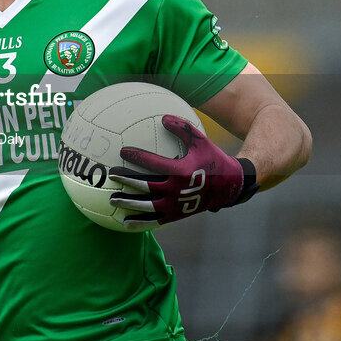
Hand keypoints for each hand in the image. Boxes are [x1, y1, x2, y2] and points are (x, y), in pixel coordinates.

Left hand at [109, 114, 255, 229]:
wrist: (229, 186)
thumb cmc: (212, 159)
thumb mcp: (201, 141)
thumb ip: (182, 128)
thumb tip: (163, 117)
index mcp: (181, 171)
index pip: (154, 164)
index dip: (137, 156)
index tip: (123, 151)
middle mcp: (177, 190)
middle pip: (146, 186)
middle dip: (127, 181)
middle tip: (111, 176)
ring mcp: (176, 205)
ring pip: (147, 205)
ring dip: (128, 203)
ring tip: (112, 199)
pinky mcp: (176, 215)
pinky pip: (154, 220)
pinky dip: (139, 222)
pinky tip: (125, 222)